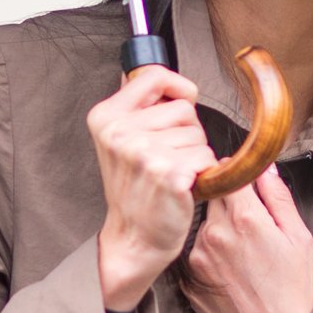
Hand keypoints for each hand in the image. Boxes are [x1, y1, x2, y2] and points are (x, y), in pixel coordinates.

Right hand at [87, 65, 212, 311]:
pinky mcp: (168, 173)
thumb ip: (136, 107)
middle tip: (167, 158)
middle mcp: (120, 132)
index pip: (154, 76)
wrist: (135, 237)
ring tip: (172, 174)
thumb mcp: (120, 140)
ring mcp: (143, 153)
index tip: (182, 101)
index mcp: (106, 117)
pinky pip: (206, 156)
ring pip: (198, 135)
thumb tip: (156, 75)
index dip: (178, 88)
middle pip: (184, 109)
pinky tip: (183, 186)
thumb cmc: (134, 190)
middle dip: (187, 132)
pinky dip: (203, 172)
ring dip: (195, 155)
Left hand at [182, 164, 312, 312]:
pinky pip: (193, 251)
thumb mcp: (299, 238)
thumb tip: (265, 170)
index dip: (234, 173)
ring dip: (215, 228)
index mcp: (246, 218)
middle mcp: (215, 233)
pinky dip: (206, 253)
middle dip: (225, 200)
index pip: (226, 172)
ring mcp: (197, 257)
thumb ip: (279, 197)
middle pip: (210, 197)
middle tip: (246, 220)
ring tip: (240, 253)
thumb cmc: (294, 291)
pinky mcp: (188, 279)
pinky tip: (228, 270)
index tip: (240, 179)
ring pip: (200, 224)